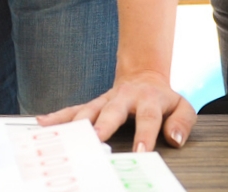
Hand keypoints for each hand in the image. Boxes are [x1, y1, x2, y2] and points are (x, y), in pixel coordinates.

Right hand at [37, 69, 194, 152]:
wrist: (143, 77)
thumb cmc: (162, 99)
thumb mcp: (183, 106)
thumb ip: (182, 123)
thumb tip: (174, 139)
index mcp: (148, 99)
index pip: (148, 118)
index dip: (144, 134)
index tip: (140, 151)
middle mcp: (124, 98)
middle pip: (112, 111)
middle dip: (102, 125)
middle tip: (95, 139)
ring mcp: (106, 100)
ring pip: (89, 110)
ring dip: (77, 122)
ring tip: (65, 135)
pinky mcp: (93, 105)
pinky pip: (74, 110)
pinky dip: (59, 116)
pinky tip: (44, 123)